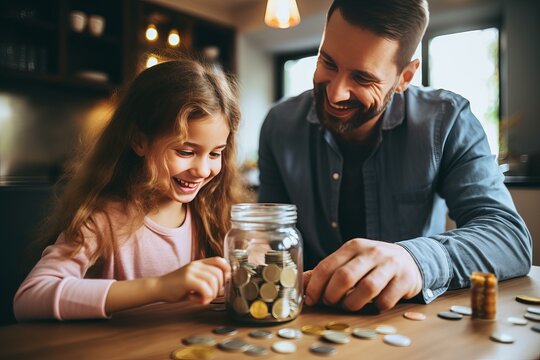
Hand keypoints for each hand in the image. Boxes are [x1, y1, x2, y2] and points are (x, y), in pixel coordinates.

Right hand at [157, 257, 230, 304]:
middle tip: (210, 296)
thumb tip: (222, 288)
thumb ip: (205, 281)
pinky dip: (205, 297)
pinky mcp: (186, 279)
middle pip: (219, 273)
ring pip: (213, 280)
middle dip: (219, 287)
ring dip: (212, 293)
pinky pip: (205, 288)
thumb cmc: (176, 287)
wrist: (158, 288)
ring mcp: (191, 271)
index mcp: (199, 263)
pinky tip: (199, 301)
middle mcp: (196, 265)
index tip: (224, 282)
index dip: (226, 270)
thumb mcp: (193, 280)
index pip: (219, 260)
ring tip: (204, 299)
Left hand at [304, 238, 421, 310]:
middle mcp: (371, 252)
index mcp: (352, 246)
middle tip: (331, 303)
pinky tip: (373, 305)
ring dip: (353, 304)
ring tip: (350, 306)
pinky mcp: (404, 279)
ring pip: (366, 288)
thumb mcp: (349, 261)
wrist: (409, 260)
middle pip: (345, 276)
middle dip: (333, 295)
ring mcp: (389, 264)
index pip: (327, 266)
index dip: (315, 286)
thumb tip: (302, 285)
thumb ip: (328, 272)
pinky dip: (376, 307)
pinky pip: (386, 299)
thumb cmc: (372, 264)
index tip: (311, 300)